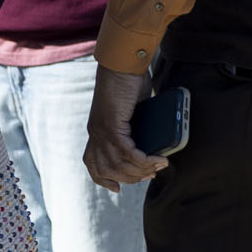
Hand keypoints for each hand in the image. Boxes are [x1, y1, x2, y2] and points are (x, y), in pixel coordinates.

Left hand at [84, 70, 167, 186]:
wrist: (123, 63)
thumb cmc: (129, 81)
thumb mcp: (132, 110)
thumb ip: (136, 126)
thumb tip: (152, 140)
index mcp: (96, 130)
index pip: (93, 163)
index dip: (104, 179)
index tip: (117, 188)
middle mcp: (95, 133)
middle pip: (107, 169)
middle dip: (130, 177)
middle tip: (150, 174)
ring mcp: (101, 130)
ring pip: (118, 164)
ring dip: (141, 170)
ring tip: (158, 166)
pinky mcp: (111, 125)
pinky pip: (127, 153)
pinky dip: (144, 160)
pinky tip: (156, 160)